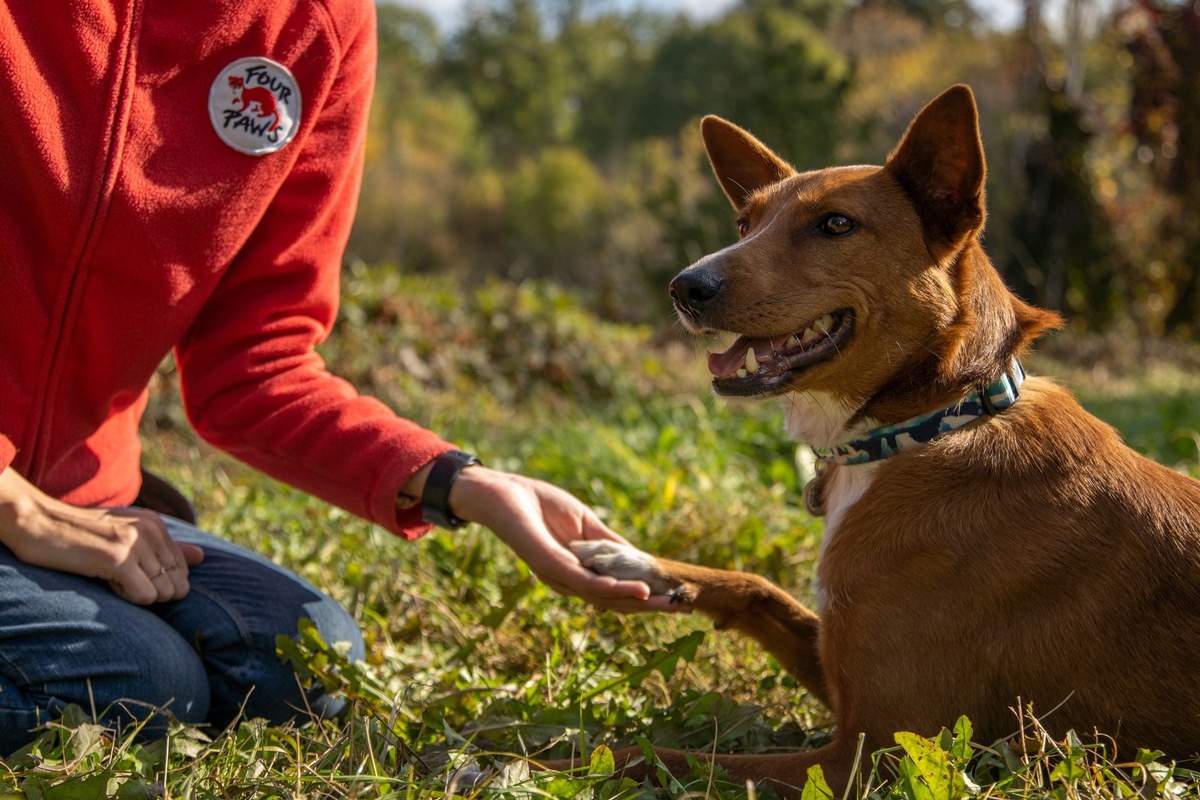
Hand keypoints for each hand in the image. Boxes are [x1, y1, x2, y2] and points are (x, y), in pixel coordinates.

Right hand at [0, 468, 204, 603]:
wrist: (37, 523)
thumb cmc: (80, 534)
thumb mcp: (127, 532)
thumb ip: (167, 546)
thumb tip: (202, 557)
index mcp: (156, 524)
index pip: (183, 568)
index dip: (160, 582)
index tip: (131, 574)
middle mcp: (151, 531)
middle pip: (179, 585)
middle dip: (155, 593)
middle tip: (123, 581)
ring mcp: (136, 544)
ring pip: (165, 593)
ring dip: (139, 595)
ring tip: (113, 579)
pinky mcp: (118, 560)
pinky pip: (146, 597)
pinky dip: (129, 599)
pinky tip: (107, 583)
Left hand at [445, 466, 684, 612]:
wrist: (502, 492)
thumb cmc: (539, 504)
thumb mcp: (584, 524)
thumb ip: (609, 543)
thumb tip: (640, 558)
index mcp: (577, 572)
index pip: (616, 590)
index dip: (646, 596)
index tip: (677, 598)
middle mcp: (568, 581)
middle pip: (615, 601)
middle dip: (650, 606)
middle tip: (684, 608)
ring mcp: (559, 575)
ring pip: (605, 597)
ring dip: (640, 602)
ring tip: (670, 603)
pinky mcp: (550, 564)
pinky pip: (586, 582)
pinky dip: (614, 587)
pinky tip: (639, 589)